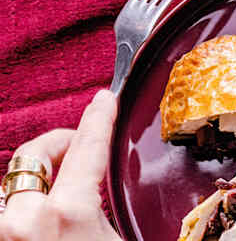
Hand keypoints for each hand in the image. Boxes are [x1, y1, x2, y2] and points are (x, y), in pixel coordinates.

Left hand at [0, 89, 121, 240]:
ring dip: (36, 181)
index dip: (99, 118)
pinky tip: (41, 215)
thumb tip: (130, 191)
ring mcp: (1, 233)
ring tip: (59, 190)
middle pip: (33, 154)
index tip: (104, 101)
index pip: (86, 148)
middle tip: (78, 146)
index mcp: (65, 214)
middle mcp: (22, 221)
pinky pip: (5, 208)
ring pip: (13, 183)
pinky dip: (21, 204)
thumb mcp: (119, 240)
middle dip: (58, 143)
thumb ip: (114, 206)